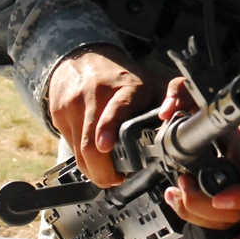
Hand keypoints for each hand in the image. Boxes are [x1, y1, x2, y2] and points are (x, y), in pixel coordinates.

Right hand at [48, 45, 189, 186]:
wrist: (84, 59)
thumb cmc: (125, 78)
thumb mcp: (155, 83)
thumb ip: (176, 95)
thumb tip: (179, 113)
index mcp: (126, 88)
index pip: (116, 108)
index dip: (109, 127)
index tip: (106, 145)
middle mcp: (97, 94)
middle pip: (91, 142)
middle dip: (103, 170)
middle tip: (117, 179)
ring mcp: (75, 105)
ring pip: (79, 150)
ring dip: (93, 170)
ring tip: (108, 173)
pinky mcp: (60, 114)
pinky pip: (70, 146)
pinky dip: (82, 158)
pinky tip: (94, 156)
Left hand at [164, 113, 239, 238]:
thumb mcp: (229, 116)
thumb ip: (197, 106)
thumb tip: (167, 108)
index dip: (235, 197)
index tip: (217, 198)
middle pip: (232, 212)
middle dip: (198, 203)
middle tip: (181, 183)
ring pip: (229, 224)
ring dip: (197, 216)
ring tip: (176, 197)